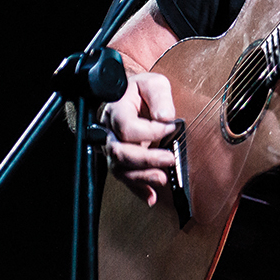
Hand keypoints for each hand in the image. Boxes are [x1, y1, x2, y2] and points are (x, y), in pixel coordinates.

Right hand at [101, 72, 176, 206]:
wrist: (128, 96)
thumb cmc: (140, 90)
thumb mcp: (153, 83)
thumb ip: (159, 96)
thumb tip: (165, 117)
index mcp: (116, 110)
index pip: (127, 127)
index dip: (151, 130)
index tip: (171, 125)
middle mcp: (109, 131)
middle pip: (119, 152)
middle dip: (146, 159)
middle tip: (169, 158)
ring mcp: (112, 147)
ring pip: (119, 168)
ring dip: (141, 178)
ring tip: (162, 179)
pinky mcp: (120, 159)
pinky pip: (125, 177)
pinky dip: (138, 189)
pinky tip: (151, 196)